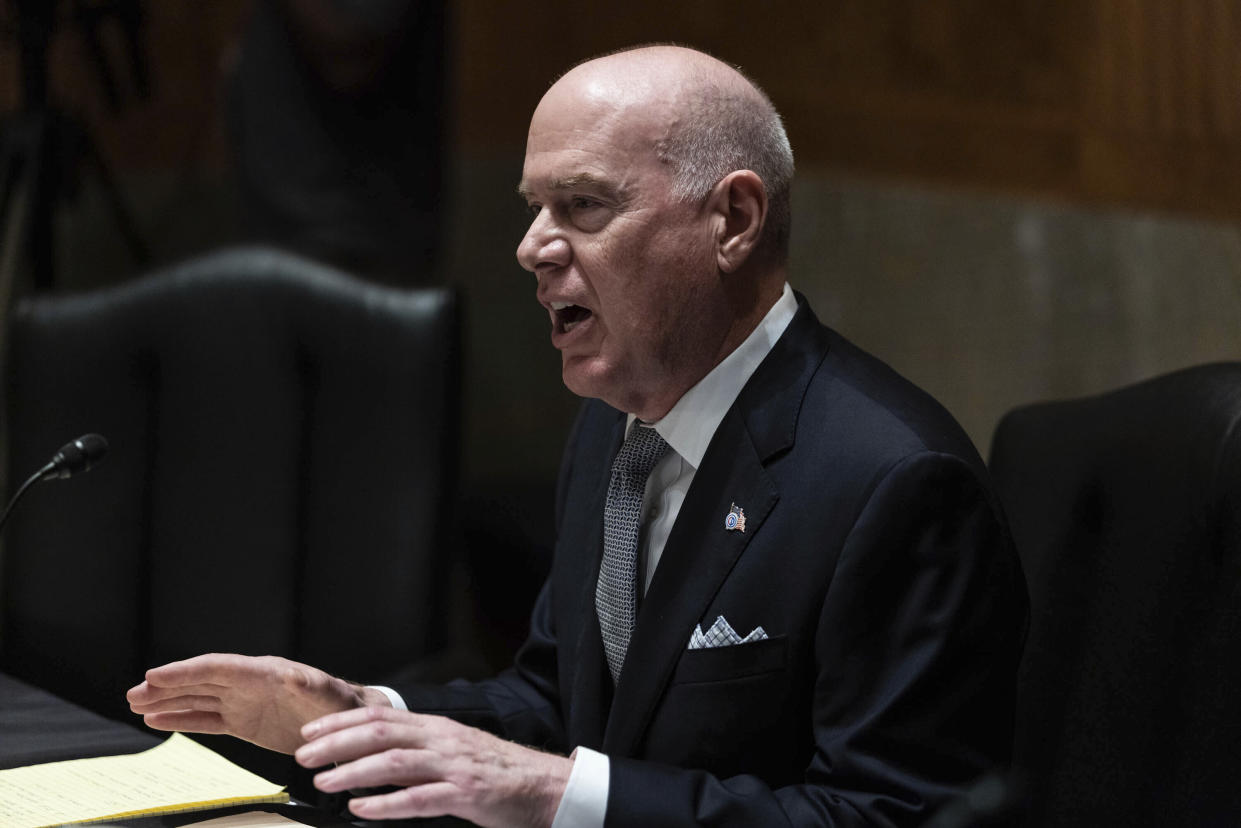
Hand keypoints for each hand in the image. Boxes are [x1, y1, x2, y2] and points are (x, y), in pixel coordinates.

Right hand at [126, 653, 388, 753]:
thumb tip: (292, 676)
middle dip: (166, 687)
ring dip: (167, 703)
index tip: (155, 675)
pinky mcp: (243, 723)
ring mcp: (243, 703)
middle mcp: (247, 684)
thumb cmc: (337, 702)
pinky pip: (206, 720)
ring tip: (136, 705)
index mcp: (262, 672)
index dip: (185, 671)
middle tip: (133, 693)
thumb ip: (306, 684)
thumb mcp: (325, 693)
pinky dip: (182, 720)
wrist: (346, 721)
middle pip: (199, 682)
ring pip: (197, 701)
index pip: (216, 667)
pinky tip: (159, 721)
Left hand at [295, 706, 572, 827]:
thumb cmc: (497, 772)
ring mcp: (454, 766)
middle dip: (337, 743)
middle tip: (304, 755)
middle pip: (381, 733)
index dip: (342, 723)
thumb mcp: (454, 751)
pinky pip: (419, 798)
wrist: (544, 786)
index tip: (311, 733)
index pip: (381, 716)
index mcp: (437, 728)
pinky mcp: (466, 793)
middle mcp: (443, 740)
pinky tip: (362, 808)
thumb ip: (418, 752)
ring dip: (354, 771)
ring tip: (325, 781)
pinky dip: (386, 803)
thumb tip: (372, 760)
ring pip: (394, 762)